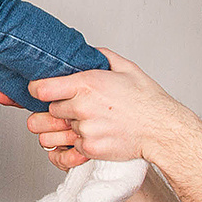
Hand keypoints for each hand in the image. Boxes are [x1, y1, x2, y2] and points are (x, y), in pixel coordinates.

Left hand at [26, 48, 190, 164]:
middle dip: (57, 108)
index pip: (41, 88)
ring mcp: (85, 130)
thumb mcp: (126, 68)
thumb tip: (87, 52)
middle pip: (48, 109)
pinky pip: (68, 149)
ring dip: (63, 128)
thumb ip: (101, 56)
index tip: (40, 90)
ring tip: (80, 124)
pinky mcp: (89, 149)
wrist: (164, 131)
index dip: (37, 89)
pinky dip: (75, 145)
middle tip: (73, 108)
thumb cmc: (148, 101)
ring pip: (55, 131)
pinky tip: (88, 137)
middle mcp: (83, 108)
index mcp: (87, 84)